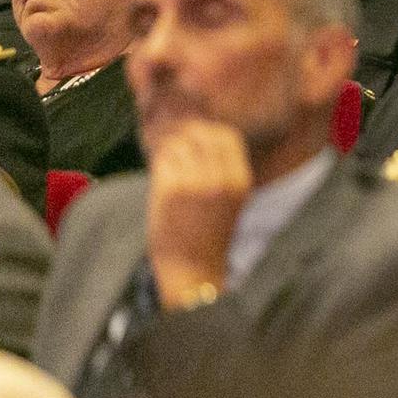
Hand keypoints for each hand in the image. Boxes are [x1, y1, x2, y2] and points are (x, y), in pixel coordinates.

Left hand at [144, 119, 253, 309]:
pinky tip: (157, 169)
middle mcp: (222, 178)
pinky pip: (162, 159)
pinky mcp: (171, 189)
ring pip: (179, 143)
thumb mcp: (227, 199)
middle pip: (202, 134)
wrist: (193, 268)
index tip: (194, 133)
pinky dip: (158, 160)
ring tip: (164, 156)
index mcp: (240, 180)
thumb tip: (199, 134)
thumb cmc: (207, 234)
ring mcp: (196, 183)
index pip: (227, 136)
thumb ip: (220, 169)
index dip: (208, 130)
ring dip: (168, 145)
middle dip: (186, 132)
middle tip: (173, 138)